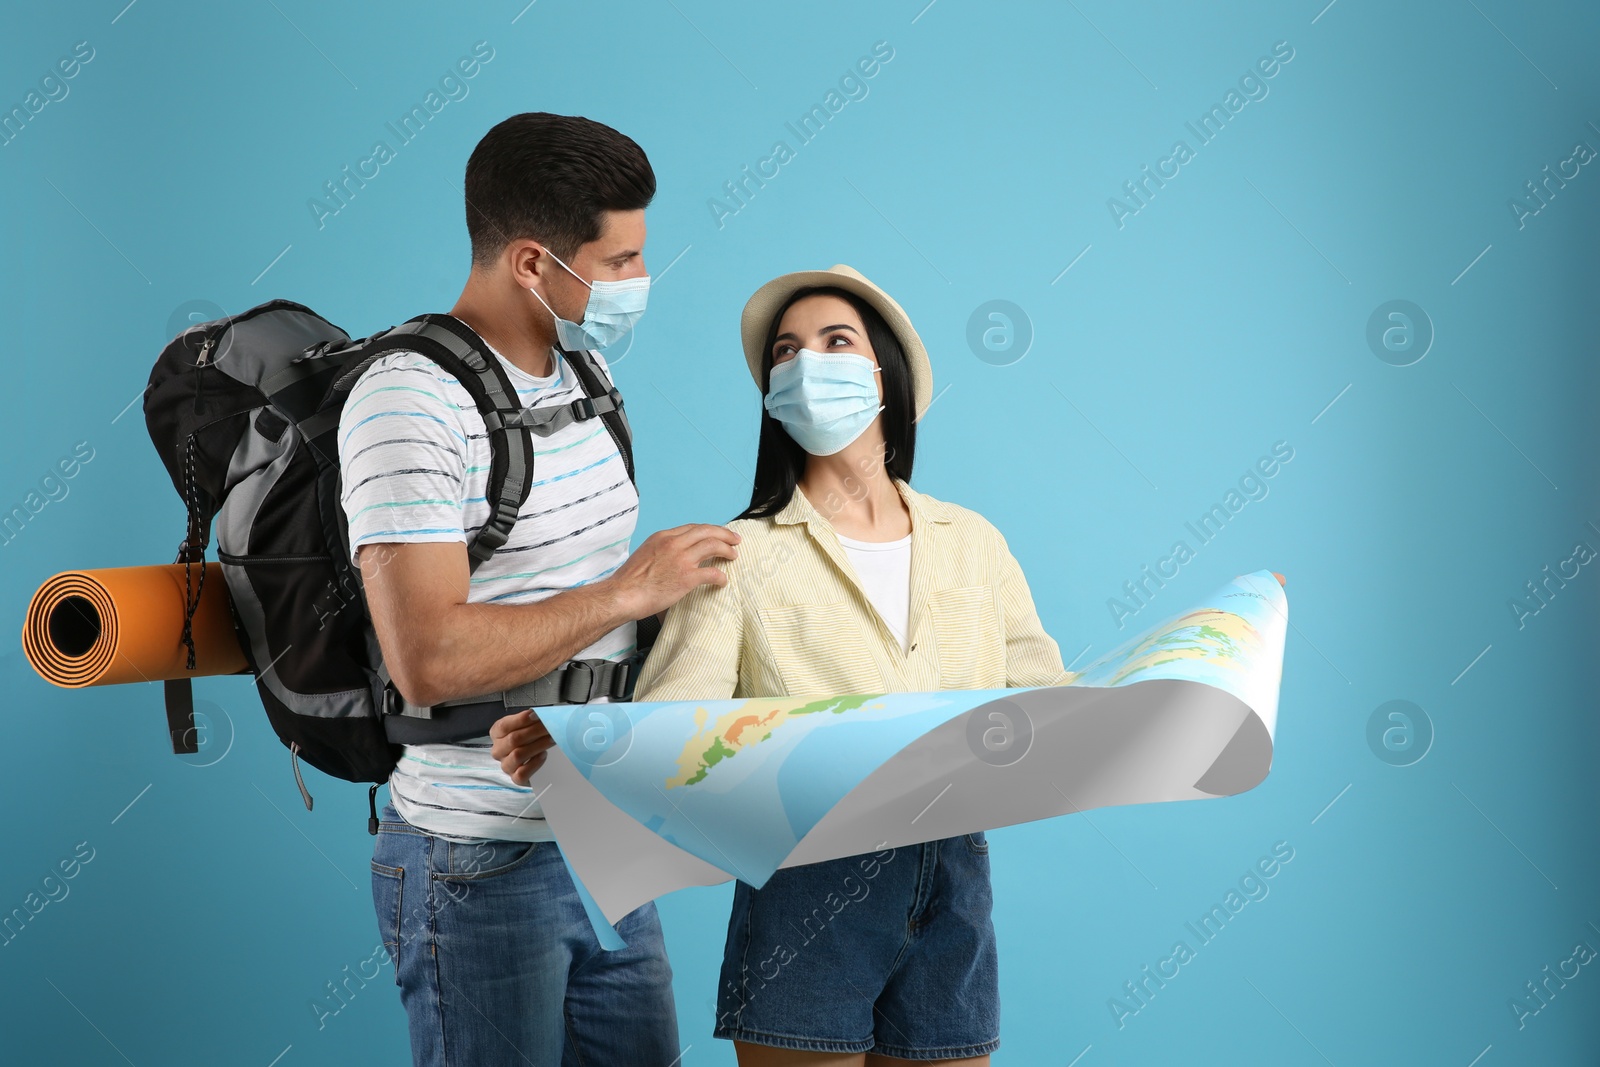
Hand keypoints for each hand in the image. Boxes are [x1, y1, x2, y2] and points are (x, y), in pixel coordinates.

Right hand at [489, 709, 554, 786]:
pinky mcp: (515, 778)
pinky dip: (534, 763)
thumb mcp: (526, 725)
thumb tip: (541, 714)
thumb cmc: (530, 737)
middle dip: (534, 731)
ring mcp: (506, 765)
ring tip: (551, 739)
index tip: (537, 715)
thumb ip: (531, 719)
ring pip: (518, 755)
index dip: (521, 720)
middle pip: (513, 740)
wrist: (534, 758)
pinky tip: (543, 755)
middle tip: (550, 726)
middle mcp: (498, 750)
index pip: (504, 726)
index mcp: (497, 733)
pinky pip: (522, 773)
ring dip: (538, 745)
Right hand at [607, 523, 740, 618]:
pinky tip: (722, 581)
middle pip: (706, 531)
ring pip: (713, 545)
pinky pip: (712, 573)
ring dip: (727, 549)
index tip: (716, 534)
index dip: (708, 530)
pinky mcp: (687, 577)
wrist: (621, 595)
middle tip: (735, 539)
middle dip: (724, 534)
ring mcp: (681, 559)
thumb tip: (671, 562)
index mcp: (662, 537)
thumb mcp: (645, 556)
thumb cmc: (629, 582)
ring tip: (734, 555)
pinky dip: (721, 576)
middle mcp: (674, 543)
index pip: (692, 528)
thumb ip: (661, 553)